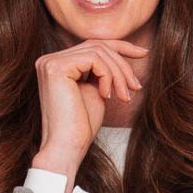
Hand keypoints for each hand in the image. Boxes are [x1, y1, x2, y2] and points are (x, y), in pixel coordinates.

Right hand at [32, 39, 146, 182]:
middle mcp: (49, 59)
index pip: (93, 45)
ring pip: (98, 51)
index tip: (143, 53)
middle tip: (136, 87)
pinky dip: (107, 76)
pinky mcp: (56, 68)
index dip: (120, 46)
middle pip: (97, 46)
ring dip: (118, 74)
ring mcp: (50, 62)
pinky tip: (107, 96)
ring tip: (124, 97)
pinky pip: (94, 59)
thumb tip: (121, 50)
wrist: (67, 147)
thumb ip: (102, 71)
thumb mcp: (96, 91)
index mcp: (58, 64)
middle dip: (122, 65)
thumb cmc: (82, 126)